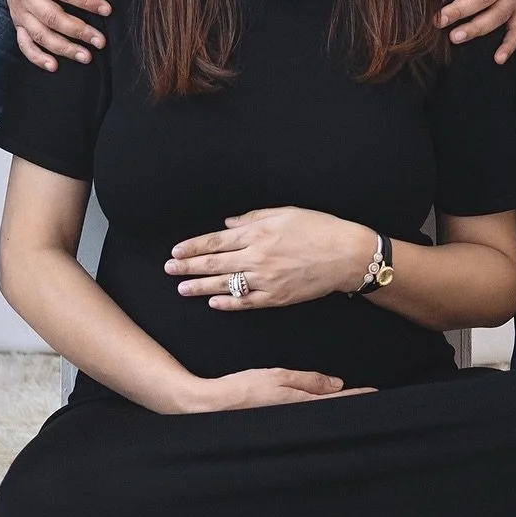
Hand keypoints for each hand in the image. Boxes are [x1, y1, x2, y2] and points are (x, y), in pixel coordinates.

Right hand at [0, 0, 107, 70]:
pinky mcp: (18, 22)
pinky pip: (25, 44)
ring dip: (63, 48)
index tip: (108, 10)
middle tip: (101, 41)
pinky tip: (54, 66)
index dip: (86, 1)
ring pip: (40, 34)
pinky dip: (37, 58)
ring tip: (87, 57)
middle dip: (78, 31)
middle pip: (52, 17)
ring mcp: (20, 11)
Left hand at [166, 207, 373, 307]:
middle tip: (169, 269)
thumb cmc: (318, 228)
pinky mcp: (277, 297)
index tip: (176, 251)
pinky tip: (213, 303)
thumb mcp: (284, 213)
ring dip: (201, 287)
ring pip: (226, 285)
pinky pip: (247, 302)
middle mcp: (258, 257)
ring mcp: (267, 280)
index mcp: (258, 233)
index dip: (193, 247)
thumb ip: (253, 218)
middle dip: (189, 267)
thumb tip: (228, 224)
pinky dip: (229, 303)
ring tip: (182, 288)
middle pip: (215, 264)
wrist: (346, 255)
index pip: (216, 241)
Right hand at [182, 368, 371, 411]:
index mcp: (301, 405)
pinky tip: (323, 404)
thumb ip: (309, 381)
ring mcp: (290, 422)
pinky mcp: (282, 421)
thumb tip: (338, 384)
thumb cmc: (245, 387)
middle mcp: (299, 418)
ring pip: (321, 415)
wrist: (215, 404)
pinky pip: (308, 416)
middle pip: (332, 412)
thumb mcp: (279, 377)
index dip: (358, 397)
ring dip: (336, 407)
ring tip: (352, 399)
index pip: (337, 402)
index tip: (376, 393)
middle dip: (351, 404)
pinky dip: (319, 409)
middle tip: (371, 397)